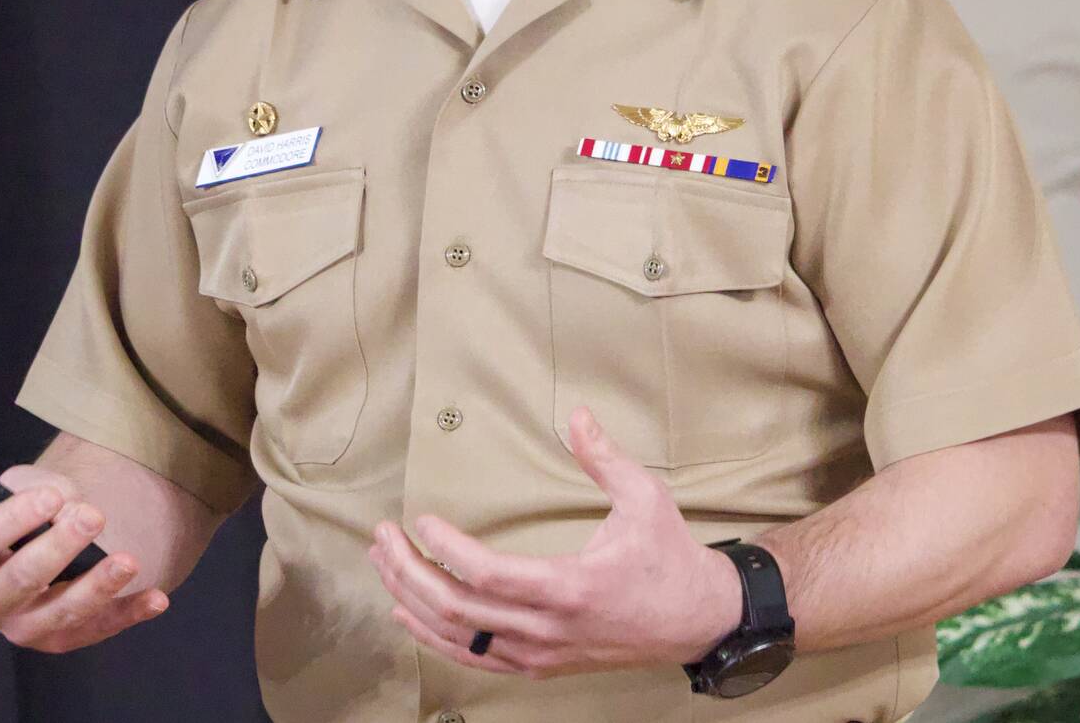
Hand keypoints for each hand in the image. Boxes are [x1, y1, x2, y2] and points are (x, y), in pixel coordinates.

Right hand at [0, 464, 168, 652]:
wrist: (44, 536)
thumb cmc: (25, 510)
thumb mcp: (21, 487)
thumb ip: (34, 490)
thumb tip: (67, 508)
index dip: (9, 521)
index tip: (51, 496)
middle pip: (19, 580)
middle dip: (59, 547)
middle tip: (93, 516)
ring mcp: (22, 627)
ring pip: (60, 612)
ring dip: (97, 586)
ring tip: (127, 560)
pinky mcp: (61, 638)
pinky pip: (97, 629)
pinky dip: (128, 613)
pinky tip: (155, 598)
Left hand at [366, 406, 740, 680]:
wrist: (697, 620)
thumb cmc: (669, 557)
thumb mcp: (644, 498)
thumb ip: (605, 458)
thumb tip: (576, 414)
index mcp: (571, 587)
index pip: (488, 576)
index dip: (446, 549)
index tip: (422, 519)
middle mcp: (549, 628)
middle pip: (459, 610)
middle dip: (410, 571)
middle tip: (381, 536)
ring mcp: (542, 653)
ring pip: (459, 638)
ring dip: (412, 601)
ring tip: (383, 563)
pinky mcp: (540, 664)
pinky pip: (475, 659)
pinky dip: (434, 638)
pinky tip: (407, 612)